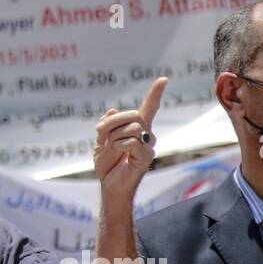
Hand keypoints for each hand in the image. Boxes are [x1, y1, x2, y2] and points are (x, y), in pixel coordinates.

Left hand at [94, 77, 166, 204]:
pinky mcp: (147, 157)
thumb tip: (113, 109)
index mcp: (136, 129)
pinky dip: (118, 145)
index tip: (163, 79)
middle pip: (134, 114)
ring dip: (114, 136)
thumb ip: (107, 125)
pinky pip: (132, 142)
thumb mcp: (101, 140)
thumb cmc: (107, 164)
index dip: (156, 93)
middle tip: (99, 133)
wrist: (109, 184)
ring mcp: (148, 146)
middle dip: (113, 121)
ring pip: (132, 128)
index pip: (149, 108)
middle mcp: (146, 135)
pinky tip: (117, 153)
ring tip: (110, 148)